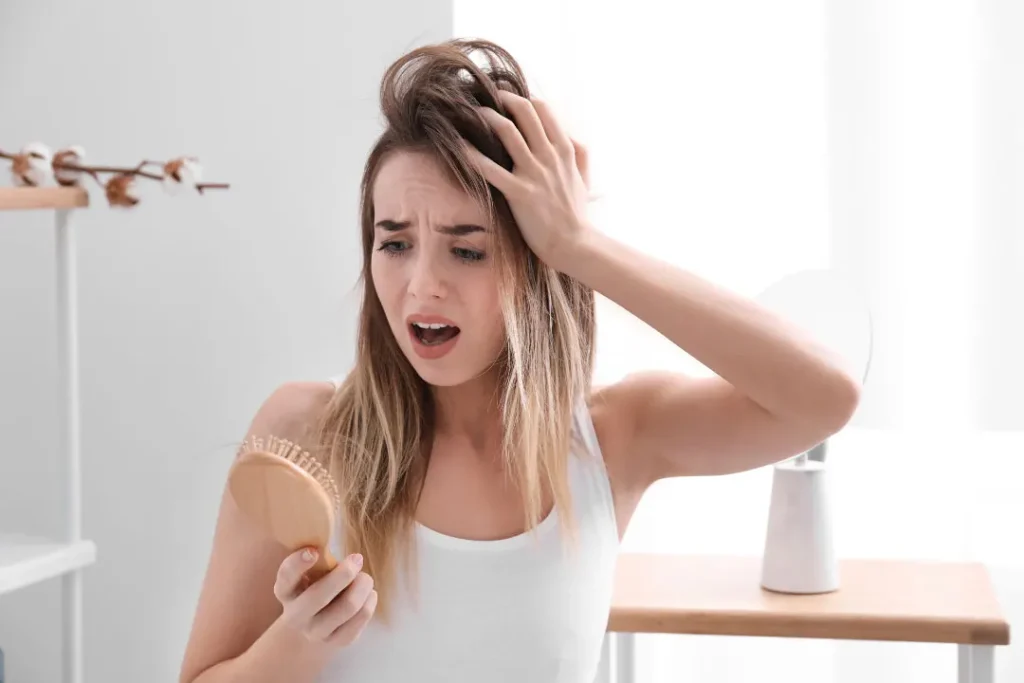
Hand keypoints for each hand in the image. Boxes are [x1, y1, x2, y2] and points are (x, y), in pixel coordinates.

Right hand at [274, 547, 376, 648]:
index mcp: (285, 591)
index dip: (297, 564)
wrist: (313, 623)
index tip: (314, 551)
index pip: (286, 577)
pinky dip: (370, 601)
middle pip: (319, 596)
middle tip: (357, 558)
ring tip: (365, 578)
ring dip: (362, 586)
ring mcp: (315, 632)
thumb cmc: (315, 584)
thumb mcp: (310, 571)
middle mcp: (295, 615)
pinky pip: (360, 620)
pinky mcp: (337, 641)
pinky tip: (370, 594)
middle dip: (343, 574)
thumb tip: (334, 544)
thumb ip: (317, 557)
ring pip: (347, 607)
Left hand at [464, 90, 592, 270]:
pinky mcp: (519, 193)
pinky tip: (457, 146)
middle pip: (524, 112)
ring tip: (470, 113)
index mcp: (564, 150)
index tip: (507, 98)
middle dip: (502, 99)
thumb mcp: (584, 177)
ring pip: (508, 132)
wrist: (573, 244)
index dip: (523, 98)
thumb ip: (579, 153)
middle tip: (484, 96)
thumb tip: (570, 135)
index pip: (543, 109)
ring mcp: (534, 174)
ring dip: (487, 117)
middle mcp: (549, 156)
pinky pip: (491, 169)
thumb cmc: (575, 213)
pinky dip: (472, 155)